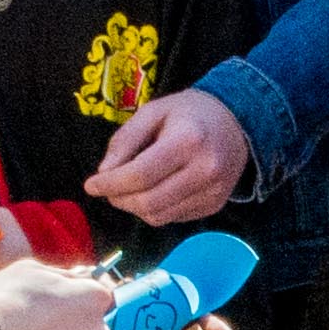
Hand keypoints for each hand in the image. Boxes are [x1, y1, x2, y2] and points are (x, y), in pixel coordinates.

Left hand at [85, 87, 253, 224]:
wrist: (237, 122)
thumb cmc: (189, 113)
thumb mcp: (153, 112)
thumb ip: (125, 140)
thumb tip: (105, 174)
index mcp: (188, 141)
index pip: (140, 175)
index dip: (110, 184)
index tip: (91, 185)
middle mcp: (205, 170)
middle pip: (148, 201)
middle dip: (119, 199)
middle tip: (107, 189)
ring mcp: (213, 192)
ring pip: (159, 216)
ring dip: (134, 208)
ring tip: (127, 191)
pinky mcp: (215, 205)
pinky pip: (174, 217)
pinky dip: (155, 209)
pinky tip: (153, 191)